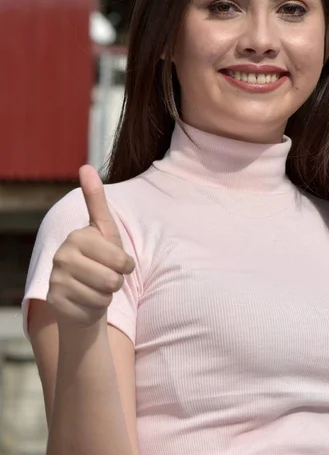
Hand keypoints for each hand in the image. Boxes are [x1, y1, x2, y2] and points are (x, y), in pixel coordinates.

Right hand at [47, 165, 133, 329]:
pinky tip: (85, 301)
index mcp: (77, 236)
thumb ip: (95, 199)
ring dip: (106, 295)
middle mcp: (62, 256)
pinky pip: (92, 309)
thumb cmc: (100, 260)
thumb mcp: (104, 230)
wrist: (83, 294)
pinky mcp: (56, 301)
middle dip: (116, 282)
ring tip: (95, 288)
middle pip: (113, 279)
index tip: (118, 263)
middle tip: (105, 277)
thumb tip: (85, 165)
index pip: (121, 260)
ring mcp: (56, 279)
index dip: (126, 266)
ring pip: (103, 295)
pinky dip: (95, 308)